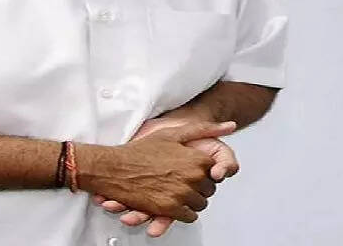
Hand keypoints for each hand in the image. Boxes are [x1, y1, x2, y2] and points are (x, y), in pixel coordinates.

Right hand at [78, 121, 235, 232]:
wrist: (113, 167)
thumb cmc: (141, 150)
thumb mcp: (174, 133)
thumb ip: (206, 129)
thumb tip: (230, 126)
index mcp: (196, 159)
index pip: (215, 171)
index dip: (204, 171)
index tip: (193, 170)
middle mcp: (192, 177)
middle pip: (209, 190)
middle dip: (199, 187)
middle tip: (184, 182)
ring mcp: (181, 194)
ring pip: (200, 204)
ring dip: (192, 201)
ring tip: (178, 192)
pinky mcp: (168, 209)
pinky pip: (188, 217)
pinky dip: (184, 213)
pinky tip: (175, 204)